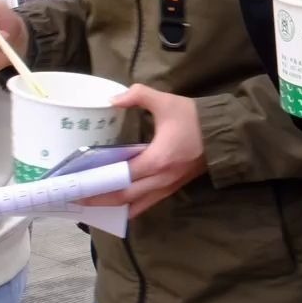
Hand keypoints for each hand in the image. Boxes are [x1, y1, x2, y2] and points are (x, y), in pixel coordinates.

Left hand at [83, 84, 206, 217]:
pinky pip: (148, 203)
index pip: (121, 176)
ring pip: (135, 205)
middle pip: (124, 196)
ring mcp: (168, 187)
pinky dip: (130, 207)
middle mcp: (161, 179)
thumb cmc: (195, 119)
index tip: (77, 183)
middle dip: (98, 200)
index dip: (98, 182)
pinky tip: (116, 205)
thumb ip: (138, 96)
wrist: (226, 134)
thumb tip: (112, 100)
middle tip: (75, 198)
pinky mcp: (173, 188)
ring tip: (90, 205)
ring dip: (112, 207)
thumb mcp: (166, 102)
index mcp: (157, 160)